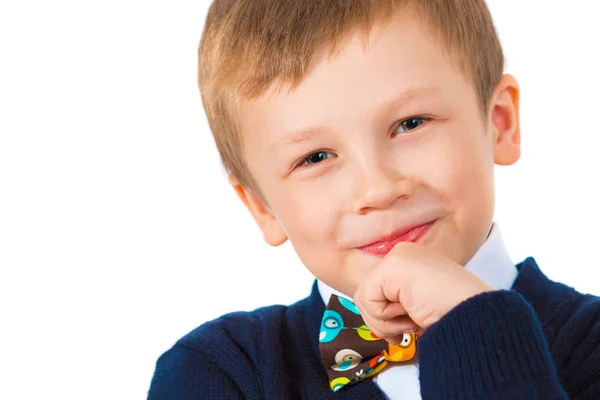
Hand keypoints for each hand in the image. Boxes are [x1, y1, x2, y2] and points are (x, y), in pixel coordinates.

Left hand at [353, 242, 492, 343]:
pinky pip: (367, 301)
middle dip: (384, 321)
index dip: (386, 316)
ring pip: (363, 300)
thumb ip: (394, 301)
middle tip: (413, 322)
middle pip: (366, 295)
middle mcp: (402, 253)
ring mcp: (397, 257)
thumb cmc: (455, 316)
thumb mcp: (418, 304)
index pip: (376, 291)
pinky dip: (386, 318)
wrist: (478, 316)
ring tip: (415, 317)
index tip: (412, 323)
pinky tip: (412, 312)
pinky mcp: (391, 267)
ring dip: (387, 322)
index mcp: (410, 259)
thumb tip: (369, 315)